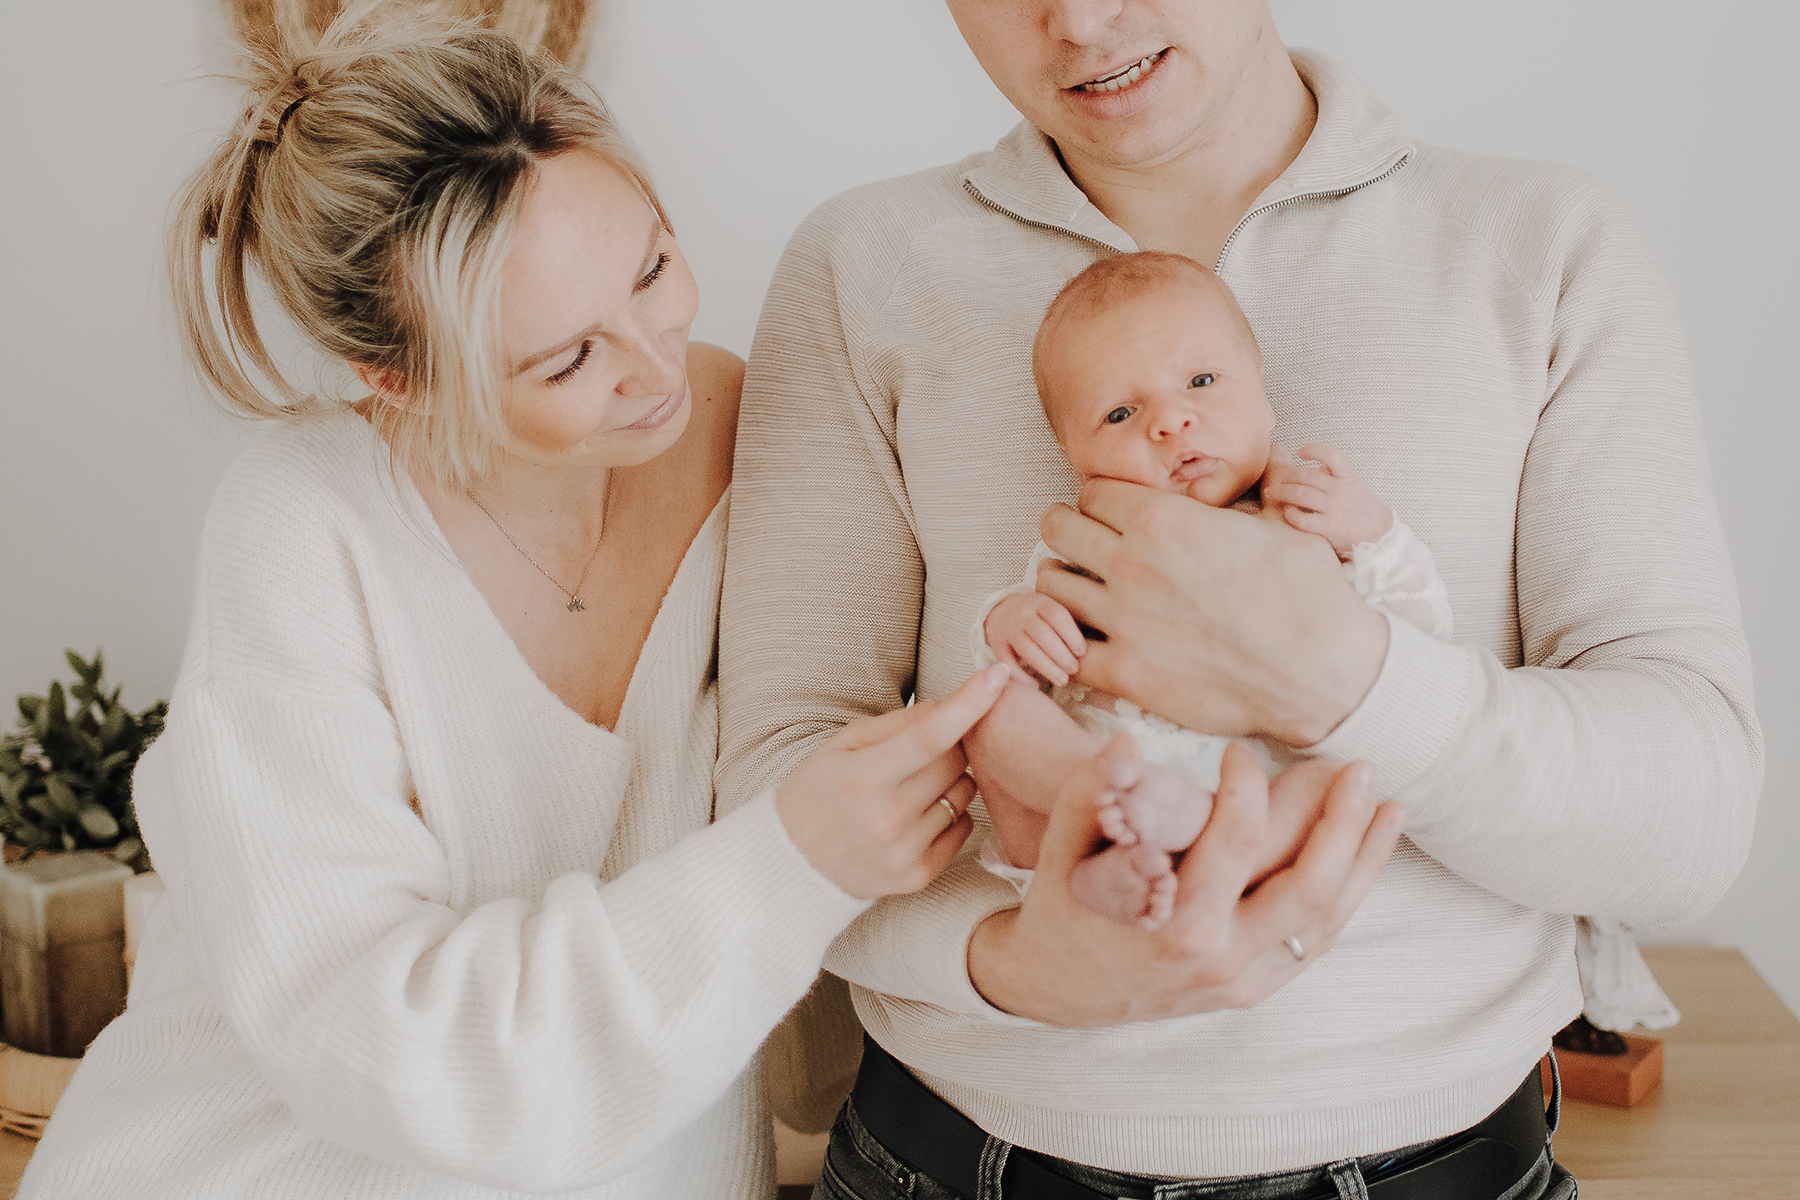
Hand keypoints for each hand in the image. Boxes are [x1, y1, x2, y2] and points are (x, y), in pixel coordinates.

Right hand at [776, 663, 1009, 898]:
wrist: (792, 864)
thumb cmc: (818, 793)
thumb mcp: (844, 744)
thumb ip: (900, 723)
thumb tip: (953, 706)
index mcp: (864, 777)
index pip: (930, 735)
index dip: (970, 702)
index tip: (999, 674)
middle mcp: (887, 817)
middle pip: (956, 760)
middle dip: (951, 744)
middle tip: (925, 748)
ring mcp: (905, 851)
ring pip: (965, 793)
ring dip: (951, 780)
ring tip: (912, 787)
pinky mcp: (919, 875)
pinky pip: (964, 827)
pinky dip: (950, 813)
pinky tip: (917, 815)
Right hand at [968, 737, 1406, 1025]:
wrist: (1057, 989)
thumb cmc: (1063, 907)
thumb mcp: (1061, 849)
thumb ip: (1091, 794)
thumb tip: (1125, 745)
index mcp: (1176, 924)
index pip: (1236, 841)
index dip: (1247, 787)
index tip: (1240, 752)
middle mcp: (1221, 958)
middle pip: (1307, 885)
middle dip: (1342, 822)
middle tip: (1359, 767)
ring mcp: (1243, 980)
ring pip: (1326, 918)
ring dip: (1365, 859)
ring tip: (1392, 806)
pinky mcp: (1254, 988)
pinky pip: (1315, 941)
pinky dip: (1349, 896)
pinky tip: (1367, 855)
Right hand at [984, 592, 1086, 685]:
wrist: (1002, 611)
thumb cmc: (1039, 617)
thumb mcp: (1051, 609)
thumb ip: (1067, 623)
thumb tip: (1095, 648)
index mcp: (1040, 601)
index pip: (1057, 615)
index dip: (1071, 634)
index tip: (1082, 652)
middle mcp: (1022, 613)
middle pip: (1042, 634)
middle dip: (1061, 655)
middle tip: (1074, 669)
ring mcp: (1007, 629)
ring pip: (1027, 649)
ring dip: (1046, 667)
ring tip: (1062, 680)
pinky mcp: (996, 645)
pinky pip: (1007, 663)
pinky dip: (1021, 676)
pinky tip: (1035, 686)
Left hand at [1037, 478, 1387, 745]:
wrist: (1323, 670)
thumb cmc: (1309, 594)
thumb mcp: (1279, 524)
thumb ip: (1241, 500)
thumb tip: (1258, 470)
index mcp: (1164, 519)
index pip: (1093, 491)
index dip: (1101, 501)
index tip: (1111, 515)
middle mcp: (1132, 563)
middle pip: (1058, 528)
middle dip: (1067, 530)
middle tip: (1082, 545)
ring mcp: (1123, 620)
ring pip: (1051, 585)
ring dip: (1061, 583)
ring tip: (1079, 590)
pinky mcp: (1126, 673)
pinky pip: (1068, 652)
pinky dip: (1071, 646)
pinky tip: (1088, 644)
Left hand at [1262, 443, 1392, 555]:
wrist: (1381, 537)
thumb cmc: (1364, 511)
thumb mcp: (1356, 487)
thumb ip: (1339, 476)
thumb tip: (1319, 466)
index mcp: (1348, 479)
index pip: (1333, 456)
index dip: (1315, 450)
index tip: (1301, 451)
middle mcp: (1340, 491)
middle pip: (1307, 476)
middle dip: (1286, 476)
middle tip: (1275, 480)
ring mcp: (1334, 509)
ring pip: (1302, 494)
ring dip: (1283, 491)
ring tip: (1272, 493)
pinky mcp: (1329, 528)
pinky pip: (1304, 519)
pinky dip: (1292, 514)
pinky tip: (1287, 512)